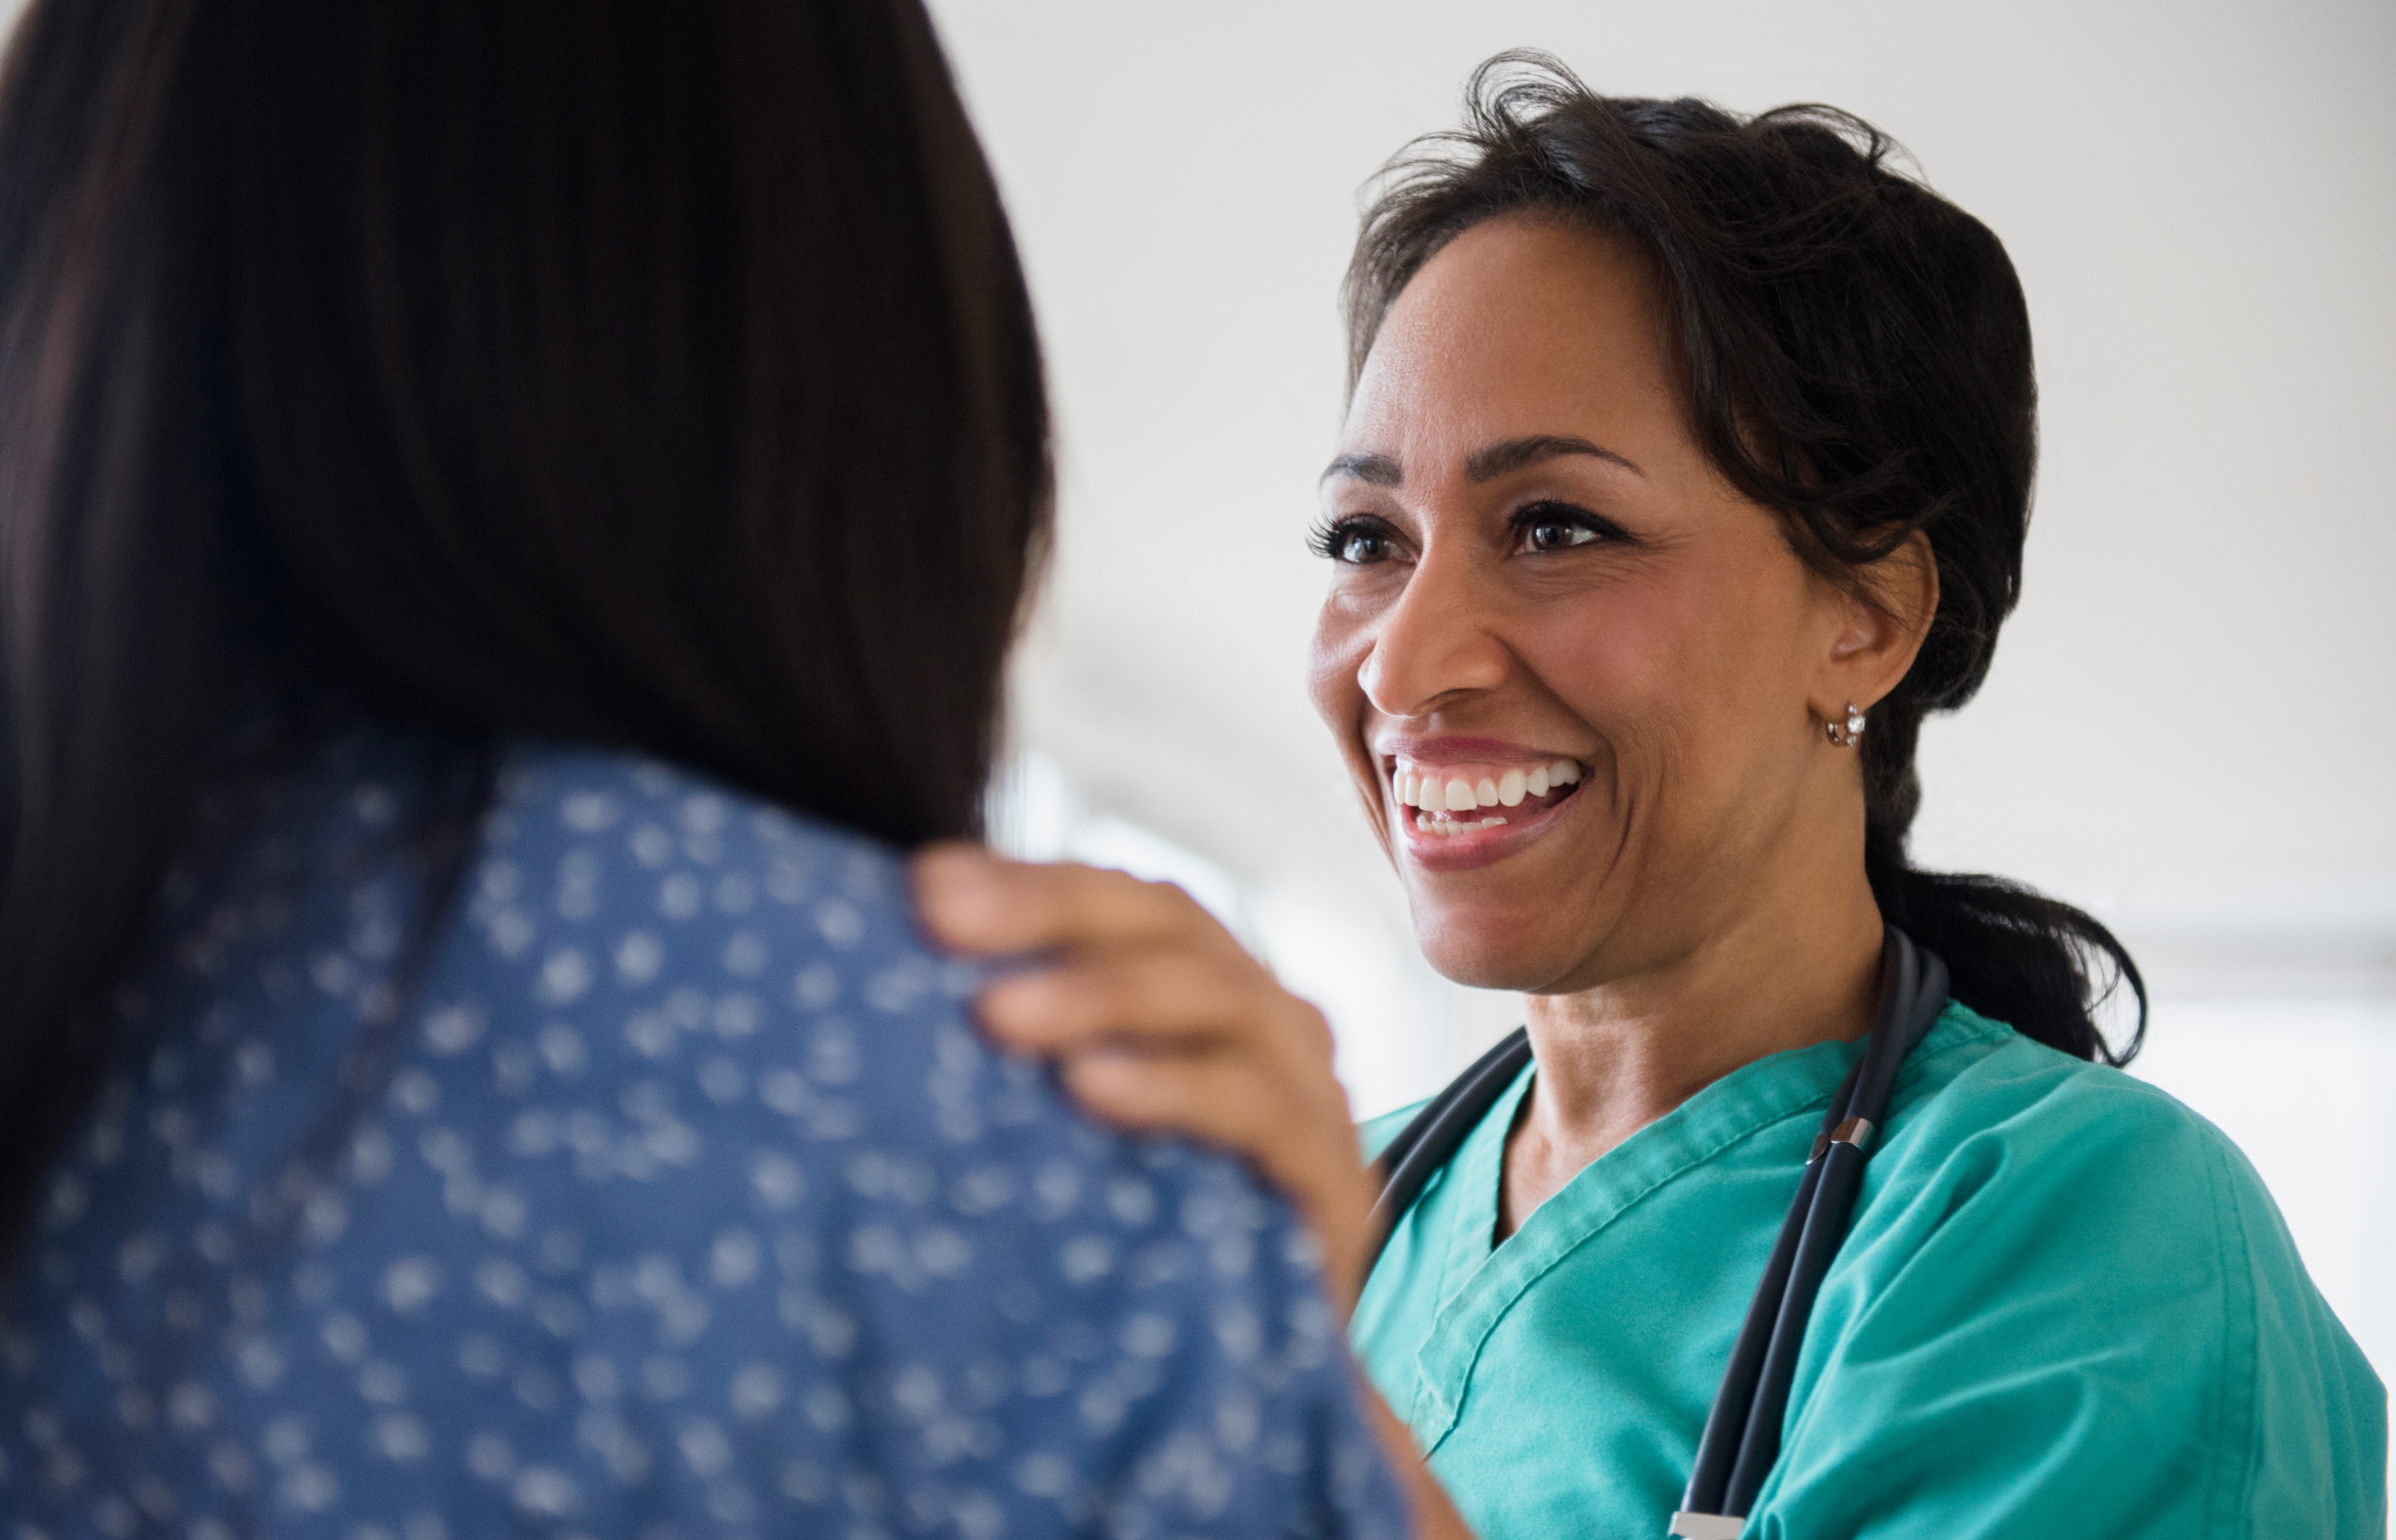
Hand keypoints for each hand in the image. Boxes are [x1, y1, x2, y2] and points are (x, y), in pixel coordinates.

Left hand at [913, 844, 1381, 1314]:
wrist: (1273, 1368)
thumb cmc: (1164, 1235)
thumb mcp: (1089, 1128)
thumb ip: (1031, 1053)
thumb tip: (896, 983)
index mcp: (1208, 988)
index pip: (1124, 901)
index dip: (1030, 881)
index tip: (923, 883)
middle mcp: (1267, 1020)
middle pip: (1169, 924)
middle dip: (1050, 912)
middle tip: (942, 919)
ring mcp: (1310, 1092)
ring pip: (1215, 997)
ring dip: (1100, 993)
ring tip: (995, 1013)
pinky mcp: (1331, 1180)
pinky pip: (1255, 1109)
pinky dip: (1172, 1086)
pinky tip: (1090, 1087)